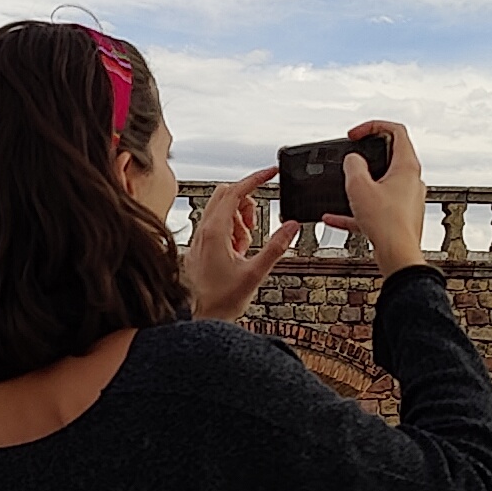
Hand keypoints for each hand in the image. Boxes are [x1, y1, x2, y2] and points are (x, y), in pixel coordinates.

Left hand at [184, 164, 299, 321]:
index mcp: (215, 232)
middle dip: (248, 202)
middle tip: (257, 223)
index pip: (236, 192)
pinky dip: (232, 230)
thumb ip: (276, 247)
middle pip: (227, 195)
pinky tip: (237, 251)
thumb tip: (292, 226)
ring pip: (222, 209)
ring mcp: (199, 237)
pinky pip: (217, 224)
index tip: (272, 172)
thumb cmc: (220, 300)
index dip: (256, 179)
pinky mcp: (200, 245)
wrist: (199, 317)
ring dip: (240, 219)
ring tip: (246, 245)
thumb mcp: (255, 273)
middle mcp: (203, 230)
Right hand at [342, 118, 428, 270]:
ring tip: (344, 188)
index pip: (396, 131)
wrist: (398, 257)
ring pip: (381, 184)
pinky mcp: (399, 218)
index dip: (373, 126)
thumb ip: (353, 166)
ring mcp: (406, 200)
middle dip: (366, 156)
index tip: (355, 135)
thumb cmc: (387, 223)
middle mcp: (411, 181)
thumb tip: (353, 160)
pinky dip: (357, 209)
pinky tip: (336, 217)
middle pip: (390, 156)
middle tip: (350, 159)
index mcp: (407, 166)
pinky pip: (375, 208)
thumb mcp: (359, 187)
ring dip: (360, 185)